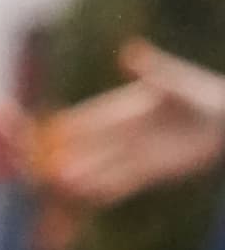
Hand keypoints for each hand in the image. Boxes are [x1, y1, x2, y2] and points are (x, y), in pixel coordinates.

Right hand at [38, 41, 224, 207]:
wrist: (221, 121)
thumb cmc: (198, 93)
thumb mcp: (175, 80)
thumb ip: (153, 69)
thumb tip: (130, 52)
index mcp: (121, 109)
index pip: (87, 119)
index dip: (66, 127)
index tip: (43, 133)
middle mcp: (123, 134)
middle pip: (89, 148)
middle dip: (68, 158)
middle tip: (43, 169)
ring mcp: (136, 154)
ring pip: (103, 168)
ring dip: (83, 178)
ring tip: (61, 187)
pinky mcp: (153, 171)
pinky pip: (124, 183)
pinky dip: (107, 189)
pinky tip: (90, 197)